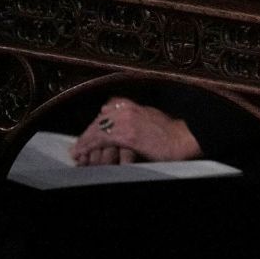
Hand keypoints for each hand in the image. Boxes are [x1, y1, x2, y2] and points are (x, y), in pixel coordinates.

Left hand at [70, 97, 200, 165]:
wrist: (182, 139)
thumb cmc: (170, 133)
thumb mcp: (149, 118)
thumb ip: (134, 118)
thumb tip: (121, 124)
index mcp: (132, 105)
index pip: (105, 112)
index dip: (94, 124)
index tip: (87, 134)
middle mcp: (126, 110)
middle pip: (98, 121)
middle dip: (86, 134)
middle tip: (77, 147)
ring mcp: (126, 121)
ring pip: (97, 130)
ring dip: (84, 142)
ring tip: (76, 153)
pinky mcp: (127, 135)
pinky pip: (101, 140)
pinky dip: (89, 147)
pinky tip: (82, 153)